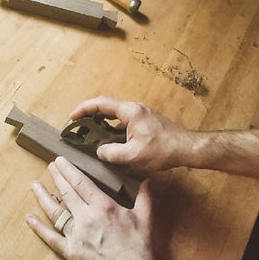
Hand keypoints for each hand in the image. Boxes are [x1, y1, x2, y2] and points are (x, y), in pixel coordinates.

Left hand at [26, 157, 153, 259]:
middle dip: (57, 177)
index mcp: (103, 206)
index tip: (61, 160)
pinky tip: (29, 218)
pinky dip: (39, 228)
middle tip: (50, 165)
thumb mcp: (145, 218)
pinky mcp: (71, 252)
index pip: (81, 183)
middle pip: (67, 192)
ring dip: (44, 196)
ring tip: (35, 185)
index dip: (69, 170)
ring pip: (56, 212)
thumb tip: (147, 179)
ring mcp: (77, 235)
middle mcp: (86, 218)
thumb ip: (144, 196)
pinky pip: (51, 238)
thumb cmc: (139, 248)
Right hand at [70, 96, 190, 171]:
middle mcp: (134, 108)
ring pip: (115, 114)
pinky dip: (112, 126)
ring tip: (90, 133)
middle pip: (107, 106)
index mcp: (129, 111)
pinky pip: (123, 120)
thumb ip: (111, 153)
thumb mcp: (133, 156)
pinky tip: (110, 139)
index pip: (101, 104)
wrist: (186, 148)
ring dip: (101, 121)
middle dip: (90, 113)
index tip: (72, 117)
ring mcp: (140, 114)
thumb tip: (100, 151)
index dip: (84, 108)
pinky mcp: (145, 121)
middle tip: (78, 125)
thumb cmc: (162, 150)